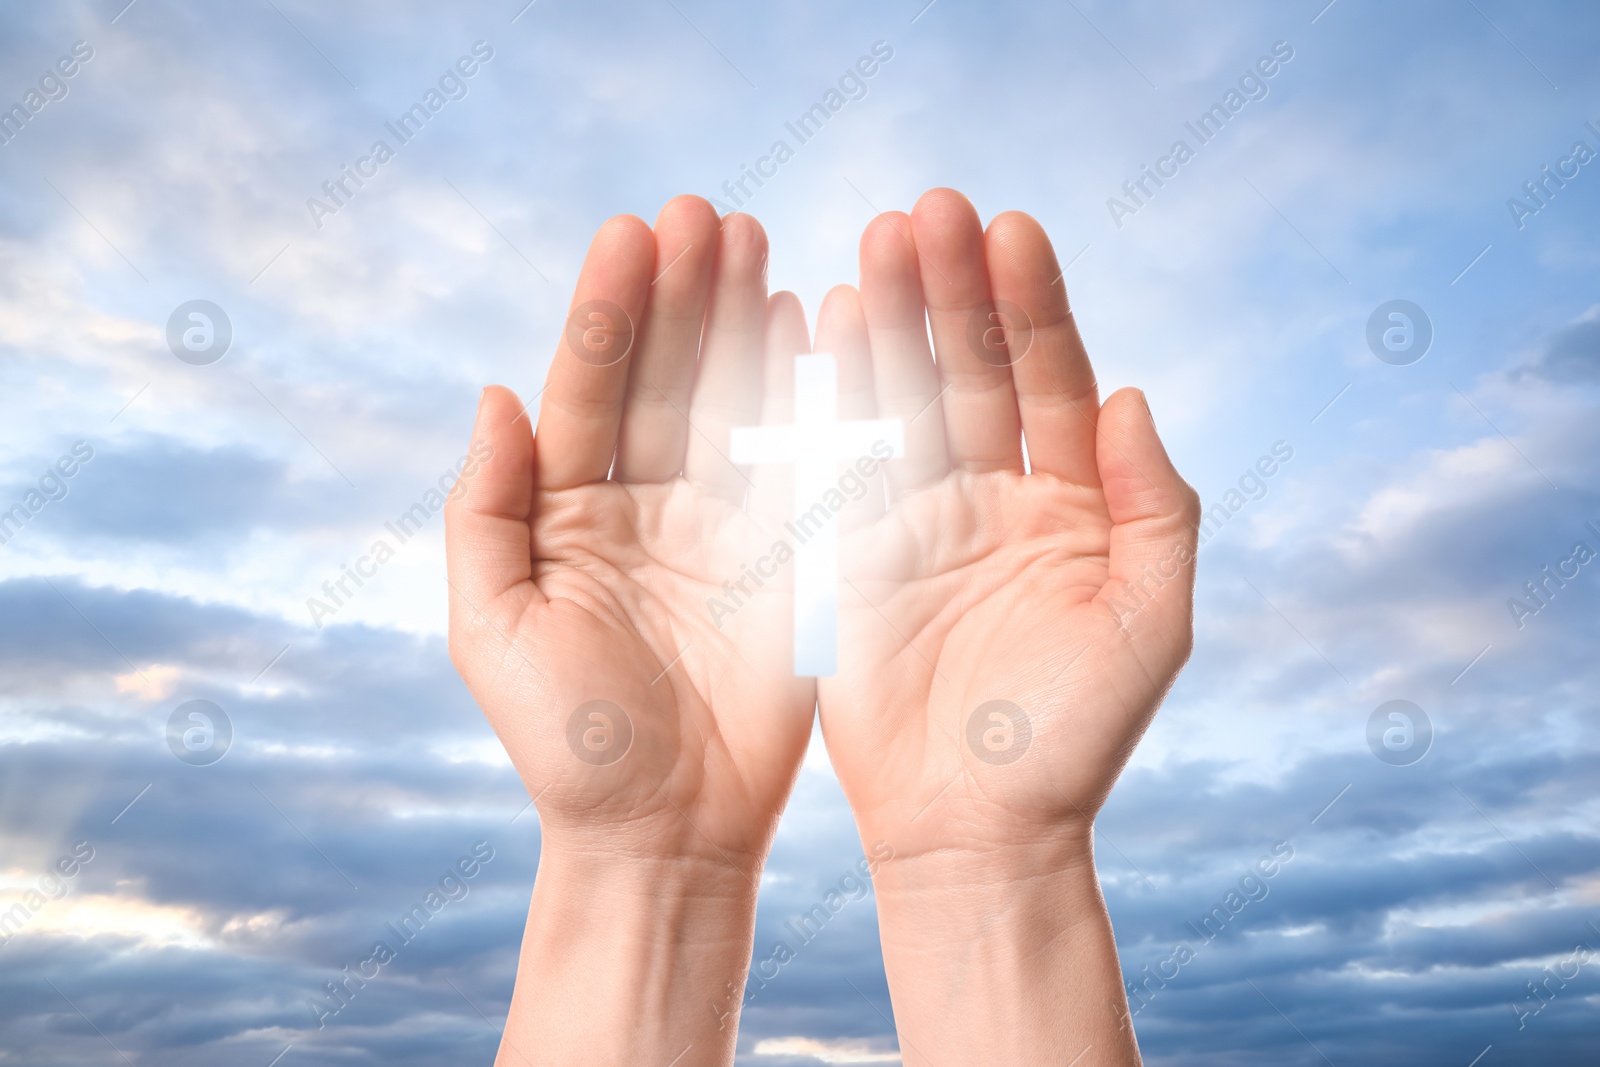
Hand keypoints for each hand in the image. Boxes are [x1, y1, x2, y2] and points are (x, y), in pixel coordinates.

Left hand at [445, 196, 815, 1063]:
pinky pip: (791, 458)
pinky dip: (799, 391)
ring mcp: (715, 523)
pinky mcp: (782, 554)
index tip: (633, 232)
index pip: (586, 387)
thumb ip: (484, 510)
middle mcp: (639, 503)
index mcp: (564, 512)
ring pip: (727, 400)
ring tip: (752, 242)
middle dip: (680, 294)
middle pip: (660, 375)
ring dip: (738, 320)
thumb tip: (495, 393)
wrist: (664, 833)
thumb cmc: (567, 746)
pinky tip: (804, 322)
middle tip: (705, 213)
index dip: (608, 310)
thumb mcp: (493, 629)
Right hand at [816, 188, 1199, 1062]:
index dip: (1034, 307)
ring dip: (893, 320)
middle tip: (926, 209)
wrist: (972, 830)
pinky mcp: (864, 550)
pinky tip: (823, 324)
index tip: (1007, 229)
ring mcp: (930, 519)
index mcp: (1081, 506)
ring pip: (909, 398)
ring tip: (871, 244)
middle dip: (955, 290)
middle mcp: (1005, 497)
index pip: (1057, 383)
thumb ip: (1157, 512)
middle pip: (978, 371)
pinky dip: (837, 391)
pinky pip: (850, 454)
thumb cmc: (1072, 743)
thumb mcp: (1147, 627)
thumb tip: (1133, 396)